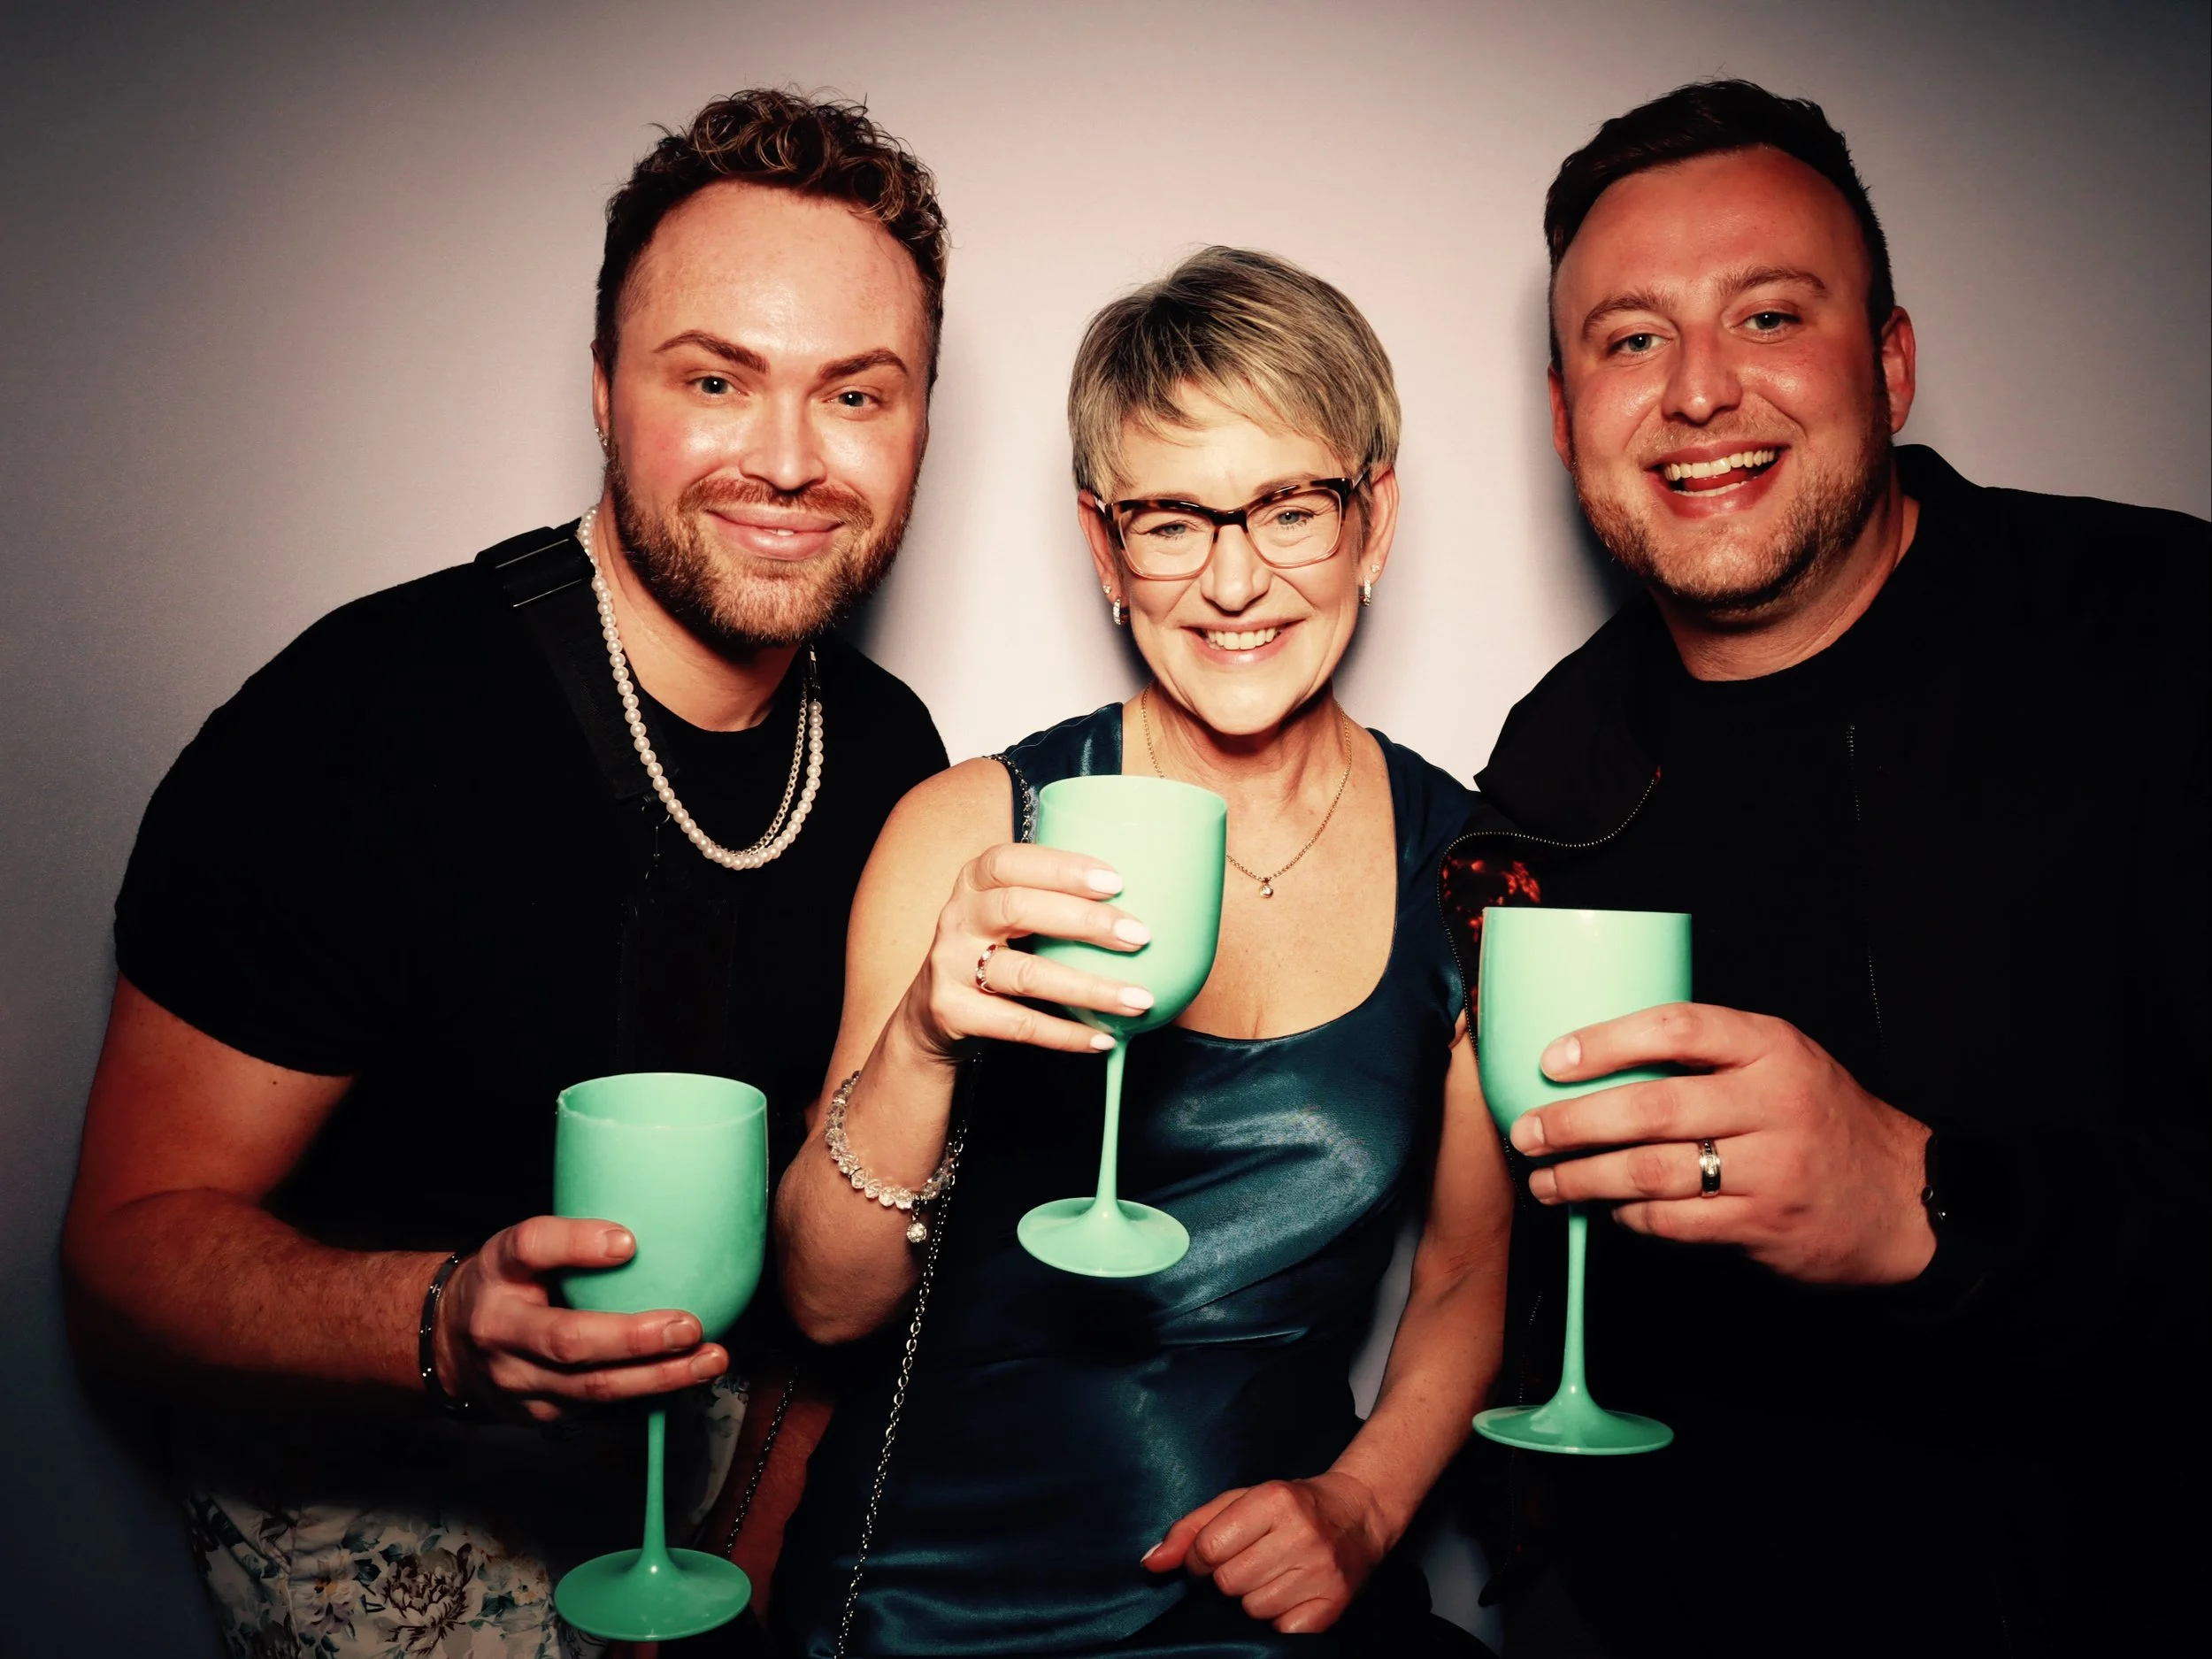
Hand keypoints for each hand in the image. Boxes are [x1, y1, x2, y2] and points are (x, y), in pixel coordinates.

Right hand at [432, 1217, 727, 1421]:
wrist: (450, 1345)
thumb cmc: (508, 1283)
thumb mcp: (524, 1246)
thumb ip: (573, 1236)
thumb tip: (657, 1219)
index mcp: (499, 1269)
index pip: (531, 1248)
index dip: (576, 1243)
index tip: (628, 1241)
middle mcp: (500, 1328)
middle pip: (567, 1339)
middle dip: (634, 1338)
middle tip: (689, 1326)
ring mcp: (516, 1379)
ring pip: (591, 1387)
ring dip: (659, 1376)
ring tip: (708, 1358)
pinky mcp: (537, 1413)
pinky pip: (599, 1407)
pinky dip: (646, 1393)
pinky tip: (685, 1378)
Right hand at [895, 842, 1154, 1062]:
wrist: (932, 1013)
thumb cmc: (993, 951)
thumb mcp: (1006, 914)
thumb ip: (1052, 898)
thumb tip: (1145, 893)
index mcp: (974, 882)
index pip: (1010, 862)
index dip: (1062, 868)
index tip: (1116, 882)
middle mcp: (957, 918)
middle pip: (1018, 909)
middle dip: (1085, 922)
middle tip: (1140, 936)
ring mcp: (950, 966)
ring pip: (1025, 975)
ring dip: (1089, 988)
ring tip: (1138, 999)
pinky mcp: (952, 1012)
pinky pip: (1017, 1024)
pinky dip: (1066, 1034)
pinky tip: (1103, 1038)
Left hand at [1143, 1473, 1386, 1634]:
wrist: (1358, 1514)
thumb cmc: (1288, 1507)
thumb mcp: (1239, 1501)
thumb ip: (1191, 1528)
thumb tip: (1151, 1564)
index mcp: (1274, 1500)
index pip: (1208, 1549)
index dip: (1201, 1557)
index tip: (1215, 1552)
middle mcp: (1301, 1535)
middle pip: (1229, 1582)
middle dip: (1230, 1576)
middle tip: (1251, 1559)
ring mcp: (1322, 1572)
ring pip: (1252, 1609)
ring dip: (1253, 1597)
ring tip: (1273, 1574)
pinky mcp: (1334, 1604)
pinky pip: (1281, 1630)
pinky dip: (1279, 1618)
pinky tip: (1290, 1593)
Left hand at [1510, 1002, 1933, 1284]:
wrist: (1904, 1199)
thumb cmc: (1824, 1120)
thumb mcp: (1784, 1062)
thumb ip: (1712, 1055)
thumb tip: (1603, 1053)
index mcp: (1772, 1049)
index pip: (1677, 1029)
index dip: (1605, 1041)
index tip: (1552, 1059)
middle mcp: (1772, 1104)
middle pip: (1650, 1108)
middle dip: (1573, 1123)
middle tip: (1526, 1132)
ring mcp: (1770, 1168)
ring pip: (1652, 1171)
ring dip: (1585, 1178)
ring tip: (1547, 1180)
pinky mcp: (1763, 1225)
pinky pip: (1674, 1221)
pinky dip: (1630, 1216)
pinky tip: (1606, 1209)